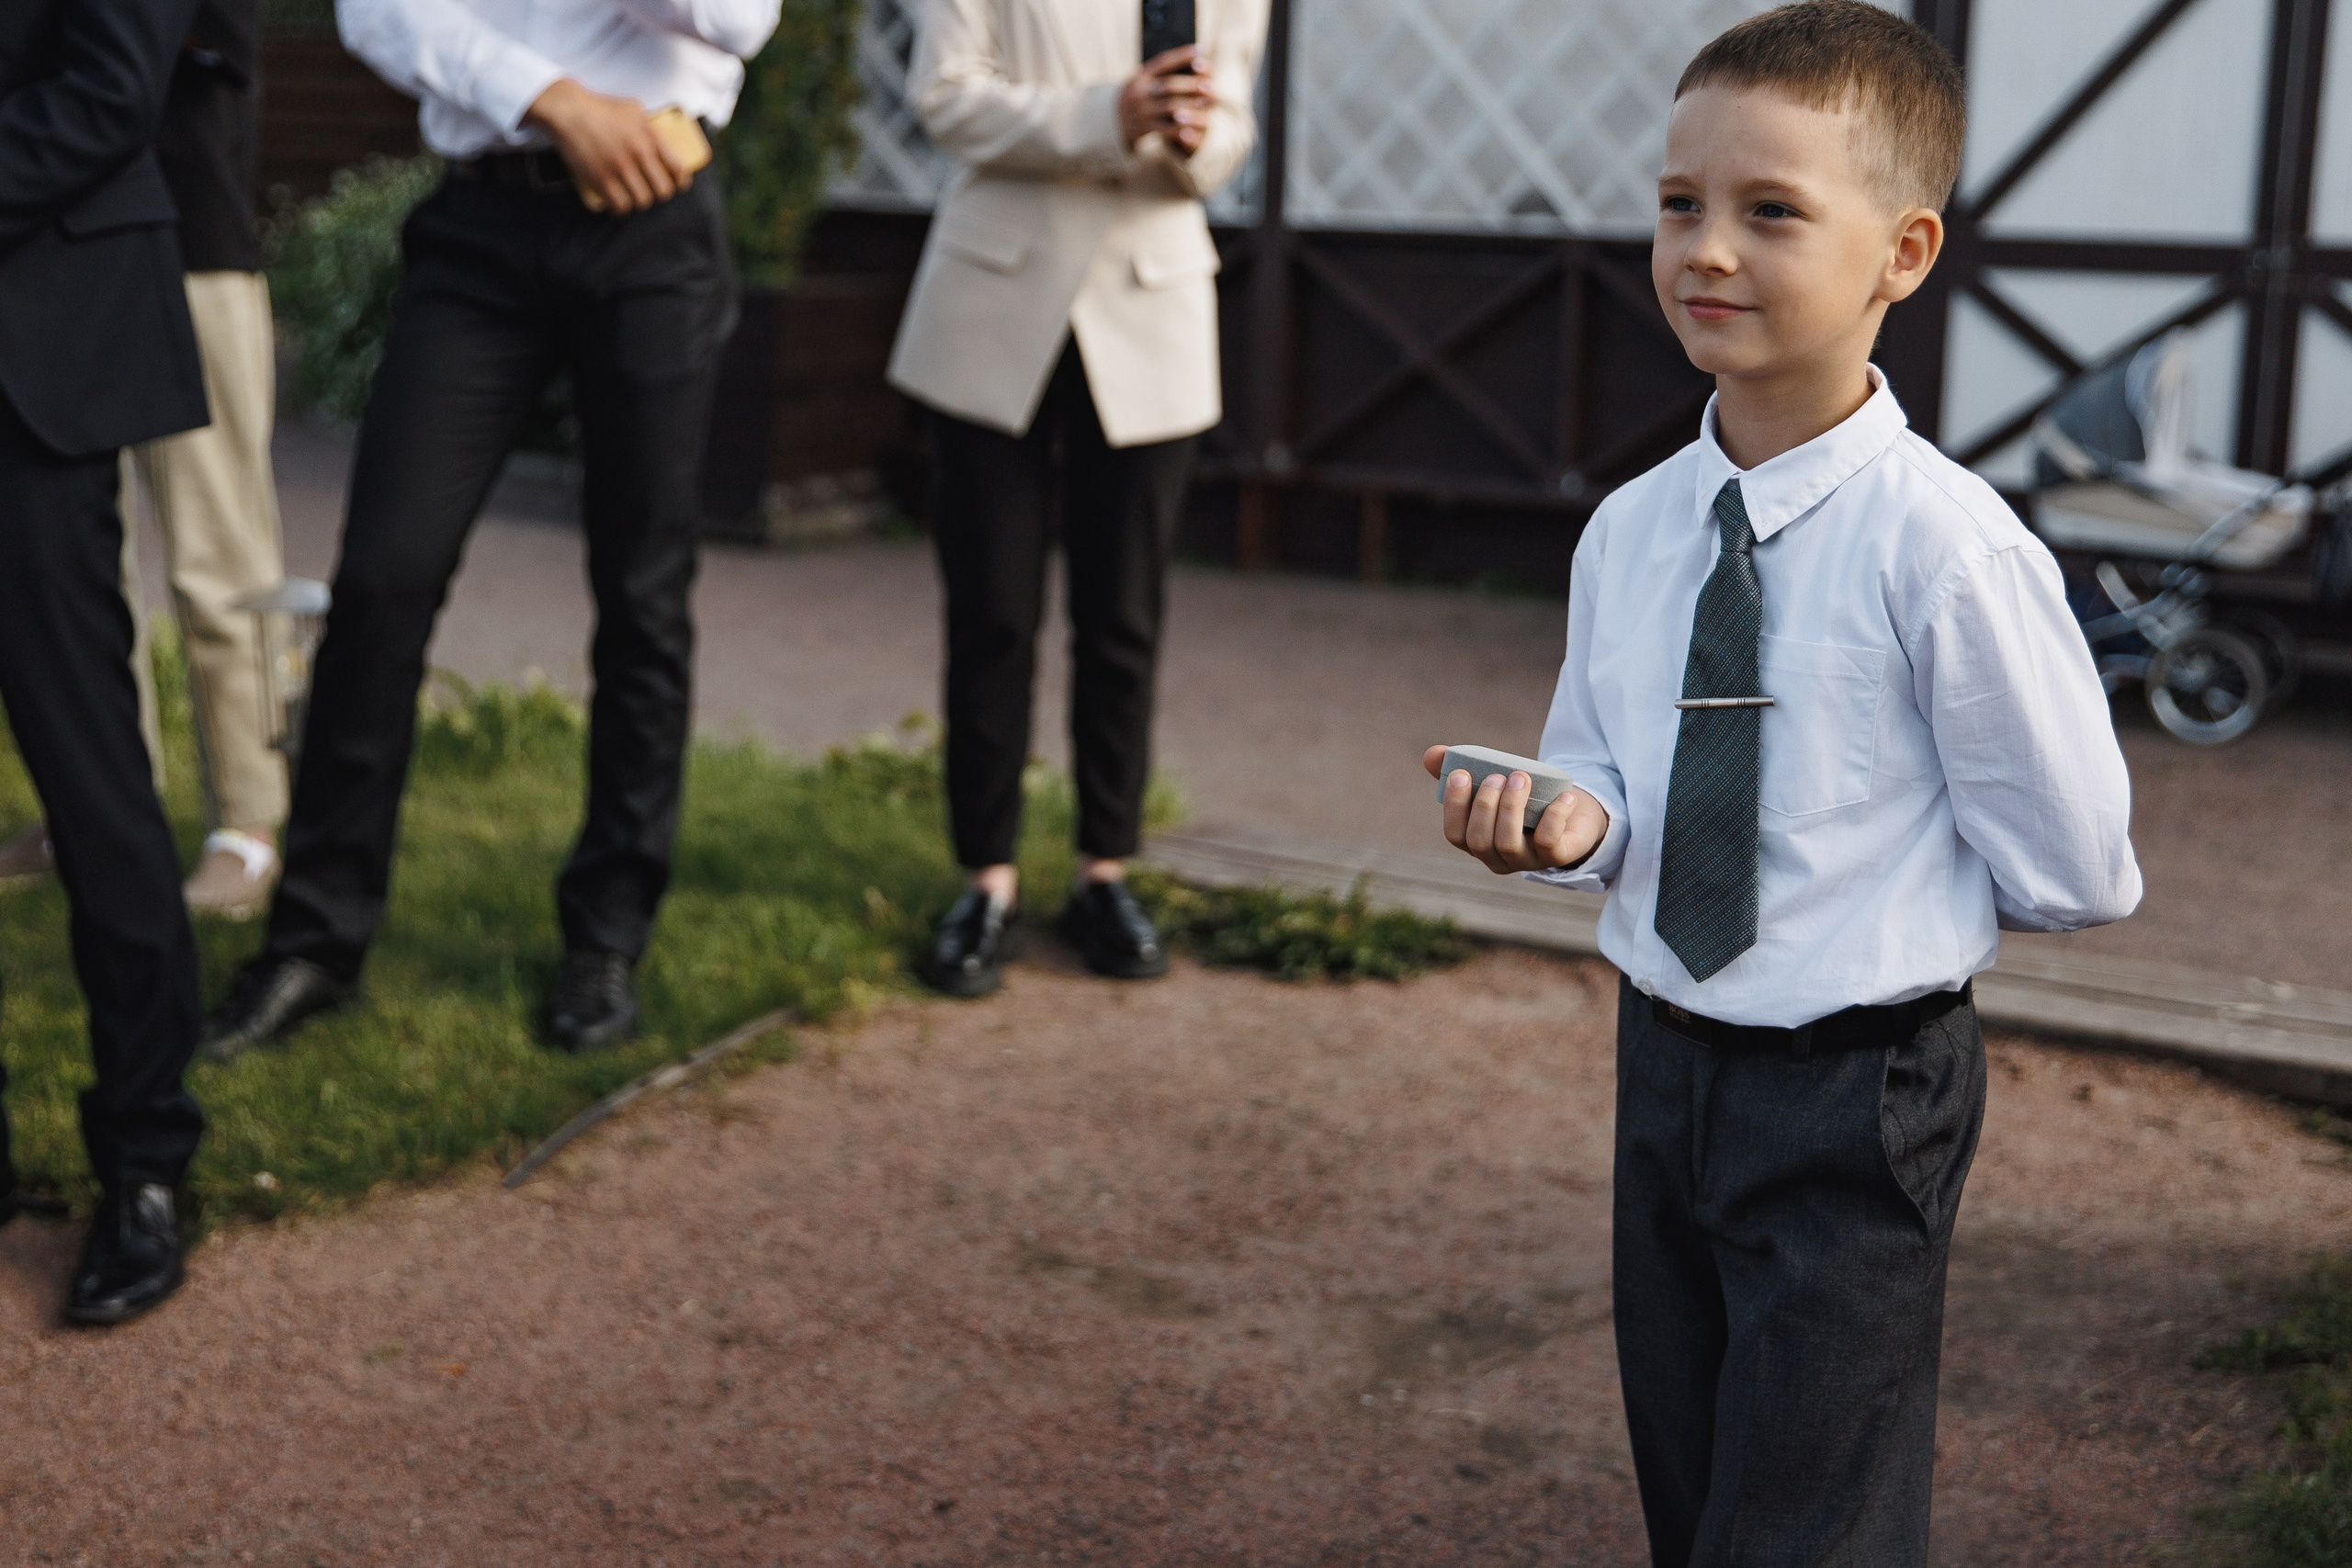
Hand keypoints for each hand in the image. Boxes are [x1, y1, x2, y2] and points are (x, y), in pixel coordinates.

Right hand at [526, 79, 690, 213]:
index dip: (680, 182)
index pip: (677, 169)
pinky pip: (620, 206)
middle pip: (662, 191)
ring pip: (642, 201)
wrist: (568, 111)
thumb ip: (650, 126)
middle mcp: (638, 153)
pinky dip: (621, 209)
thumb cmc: (599, 108)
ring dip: (639, 202)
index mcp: (649, 136)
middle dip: (659, 194)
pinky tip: (618, 204)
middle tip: (651, 191)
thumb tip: (663, 140)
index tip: (677, 185)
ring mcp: (620, 168)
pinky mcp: (601, 179)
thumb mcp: (633, 109)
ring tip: (633, 196)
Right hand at [1118, 47, 1214, 156]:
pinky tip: (1194, 126)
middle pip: (1169, 85)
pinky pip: (1167, 129)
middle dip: (1191, 84)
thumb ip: (1160, 73)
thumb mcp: (1142, 80)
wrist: (1112, 121)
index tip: (1199, 51)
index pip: (1163, 62)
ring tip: (1206, 103)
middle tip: (1208, 84)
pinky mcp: (1145, 127)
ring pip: (1170, 107)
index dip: (1182, 56)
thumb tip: (1191, 62)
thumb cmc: (1137, 97)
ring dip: (1191, 105)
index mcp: (1140, 76)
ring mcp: (1142, 110)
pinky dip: (1182, 128)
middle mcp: (1139, 92)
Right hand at [1423, 744, 1607, 874]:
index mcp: (1476, 841)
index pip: (1454, 834)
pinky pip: (1548, 842)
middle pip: (1479, 842)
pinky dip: (1554, 816)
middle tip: (1497, 775)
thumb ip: (1463, 769)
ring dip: (1510, 808)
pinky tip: (1562, 795)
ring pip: (1508, 844)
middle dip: (1484, 806)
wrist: (1573, 809)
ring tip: (1521, 778)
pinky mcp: (1556, 857)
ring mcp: (1526, 860)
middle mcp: (1498, 857)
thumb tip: (1432, 755)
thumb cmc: (1526, 795)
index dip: (1454, 806)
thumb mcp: (1496, 780)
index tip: (1461, 774)